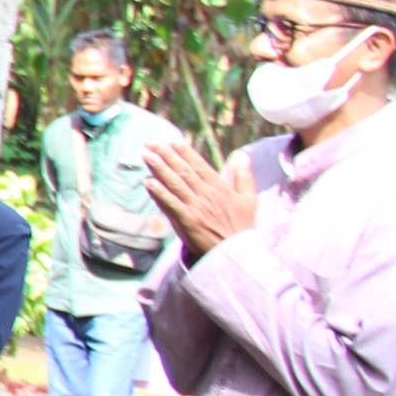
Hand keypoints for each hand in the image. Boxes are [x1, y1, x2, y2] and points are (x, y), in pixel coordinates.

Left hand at [143, 139, 257, 260]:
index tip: (172, 142)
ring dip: (159, 168)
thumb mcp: (249, 199)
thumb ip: (244, 176)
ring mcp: (196, 207)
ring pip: (175, 183)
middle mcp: (207, 194)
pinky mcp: (187, 221)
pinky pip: (171, 204)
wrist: (237, 252)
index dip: (184, 153)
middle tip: (150, 143)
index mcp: (220, 187)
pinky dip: (159, 193)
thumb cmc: (242, 227)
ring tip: (146, 156)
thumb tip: (242, 155)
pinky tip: (148, 183)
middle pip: (183, 171)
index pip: (199, 165)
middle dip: (166, 155)